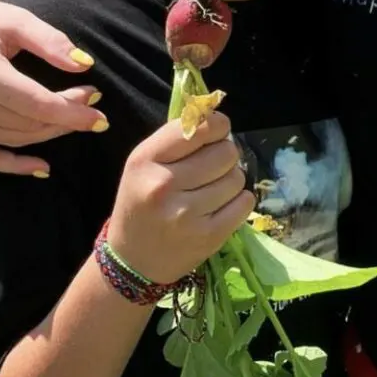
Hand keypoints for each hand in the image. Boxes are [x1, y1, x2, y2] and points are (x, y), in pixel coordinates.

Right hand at [0, 0, 107, 176]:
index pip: (39, 104)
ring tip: (75, 117)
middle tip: (93, 102)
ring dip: (50, 133)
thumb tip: (85, 64)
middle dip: (67, 118)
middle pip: (29, 123)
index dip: (73, 108)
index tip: (100, 104)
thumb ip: (50, 41)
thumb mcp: (13, 19)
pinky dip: (14, 166)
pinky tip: (43, 167)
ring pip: (14, 139)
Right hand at [107, 112, 254, 284]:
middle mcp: (164, 185)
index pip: (199, 128)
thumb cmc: (141, 204)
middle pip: (225, 152)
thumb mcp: (145, 163)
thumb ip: (177, 137)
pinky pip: (245, 203)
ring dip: (231, 180)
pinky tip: (221, 205)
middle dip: (225, 155)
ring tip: (213, 189)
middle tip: (214, 166)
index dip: (217, 125)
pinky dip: (239, 201)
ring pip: (237, 178)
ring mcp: (187, 214)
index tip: (218, 131)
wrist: (132, 262)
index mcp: (146, 160)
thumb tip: (215, 114)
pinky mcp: (208, 237)